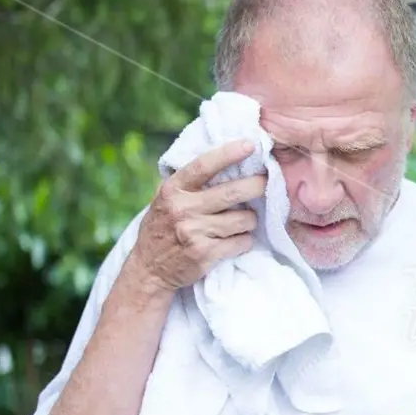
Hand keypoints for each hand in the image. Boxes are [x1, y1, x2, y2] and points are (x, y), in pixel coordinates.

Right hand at [125, 139, 266, 292]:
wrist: (149, 269)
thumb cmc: (164, 227)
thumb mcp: (167, 199)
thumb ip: (190, 183)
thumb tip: (228, 159)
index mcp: (173, 190)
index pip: (204, 166)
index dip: (229, 153)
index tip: (250, 145)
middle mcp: (183, 209)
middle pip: (232, 192)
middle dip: (257, 186)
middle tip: (266, 183)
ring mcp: (194, 232)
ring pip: (243, 219)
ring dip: (250, 220)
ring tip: (243, 221)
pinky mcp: (205, 253)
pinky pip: (241, 242)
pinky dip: (244, 241)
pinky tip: (236, 240)